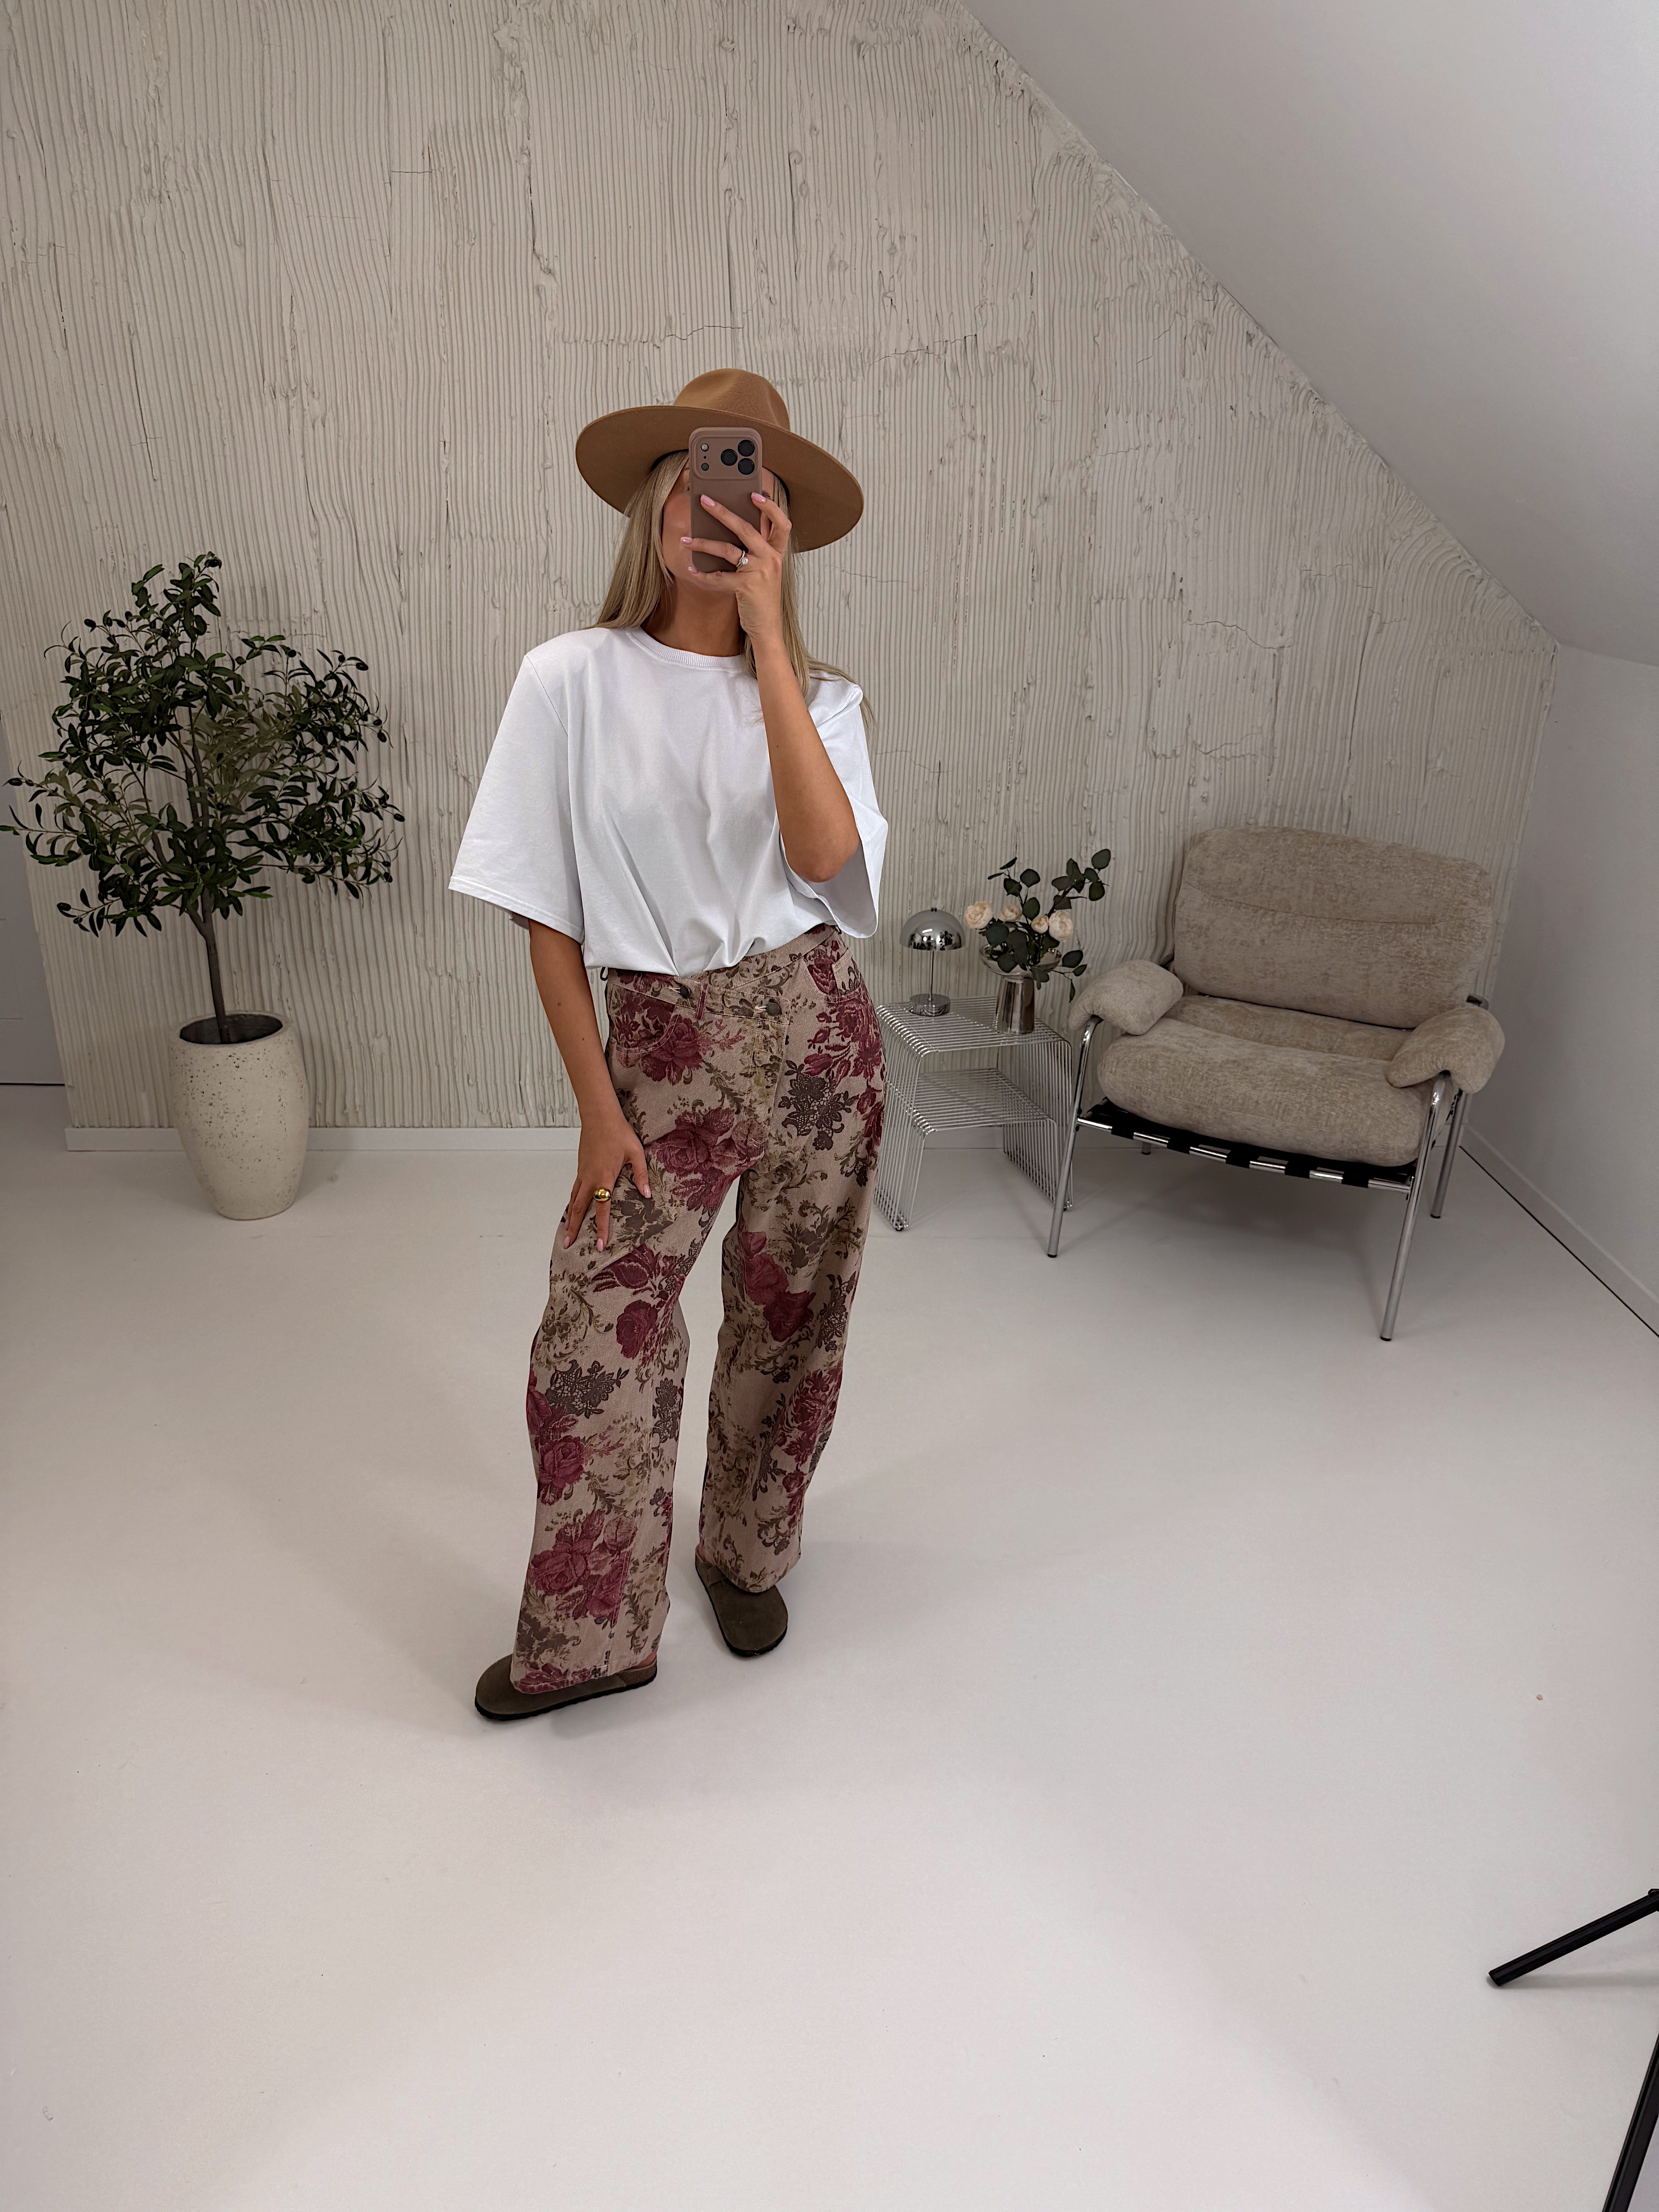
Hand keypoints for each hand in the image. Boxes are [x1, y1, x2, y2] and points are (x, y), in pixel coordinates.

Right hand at [564, 1104, 650, 1251]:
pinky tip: (571, 1208)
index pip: (601, 1209)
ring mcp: (582, 1173)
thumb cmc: (619, 1132)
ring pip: (573, 1200)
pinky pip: (574, 1189)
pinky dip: (571, 1202)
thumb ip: (640, 1175)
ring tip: (566, 1232)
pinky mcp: (580, 1167)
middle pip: (578, 1209)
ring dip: (569, 1217)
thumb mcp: (636, 1153)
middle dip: (573, 1229)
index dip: (600, 1228)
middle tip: (567, 1245)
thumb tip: (647, 1195)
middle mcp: (589, 1179)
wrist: (599, 1115)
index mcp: (604, 1178)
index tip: (598, 1245)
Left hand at [680, 488, 789, 645]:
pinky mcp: (746, 587)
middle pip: (746, 528)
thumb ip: (755, 553)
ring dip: (703, 543)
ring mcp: (759, 573)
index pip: (781, 523)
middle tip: (704, 500)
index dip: (770, 507)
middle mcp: (770, 560)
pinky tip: (691, 568)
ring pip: (727, 550)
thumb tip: (730, 532)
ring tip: (686, 539)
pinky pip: (718, 577)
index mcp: (777, 554)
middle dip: (723, 512)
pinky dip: (702, 574)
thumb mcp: (765, 573)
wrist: (767, 629)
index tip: (755, 493)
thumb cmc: (762, 600)